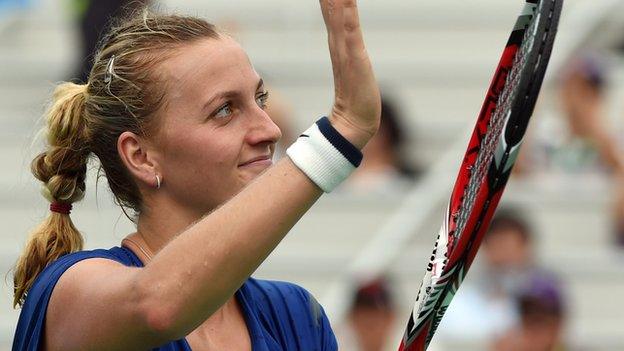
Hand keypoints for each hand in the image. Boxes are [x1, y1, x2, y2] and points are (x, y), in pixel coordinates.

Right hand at [320, 0, 380, 148]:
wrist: (356, 123)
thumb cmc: (357, 98)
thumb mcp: (352, 64)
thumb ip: (347, 49)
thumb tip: (345, 40)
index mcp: (337, 38)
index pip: (330, 4)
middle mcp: (338, 38)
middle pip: (330, 1)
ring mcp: (344, 45)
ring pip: (337, 8)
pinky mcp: (353, 54)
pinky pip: (348, 24)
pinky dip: (344, 7)